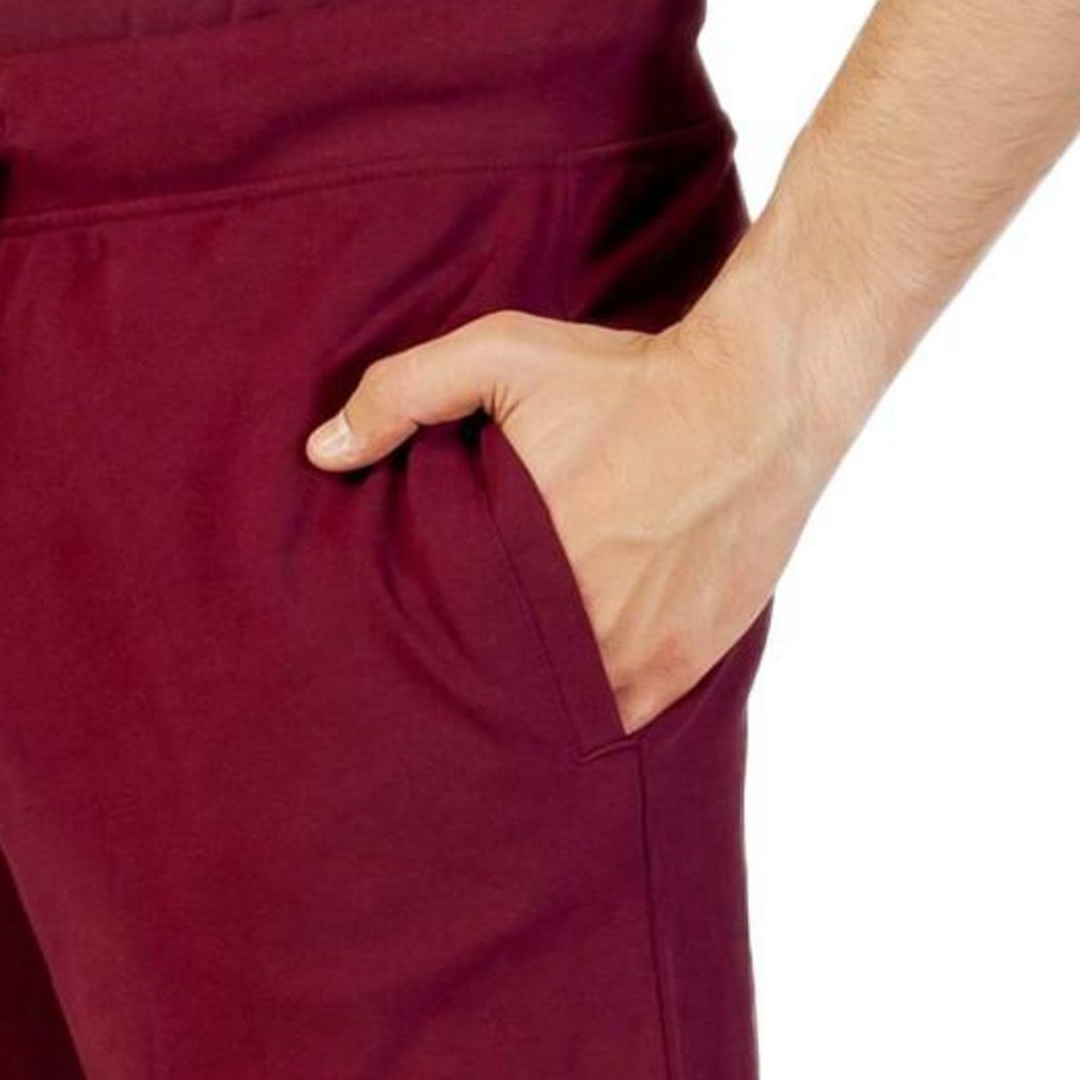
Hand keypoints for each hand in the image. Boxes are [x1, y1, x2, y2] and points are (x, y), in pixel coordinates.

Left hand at [306, 295, 838, 730]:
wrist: (758, 400)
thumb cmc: (625, 377)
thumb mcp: (505, 355)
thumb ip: (404, 393)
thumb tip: (320, 453)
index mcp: (520, 559)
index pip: (440, 635)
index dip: (417, 644)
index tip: (398, 643)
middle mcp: (577, 622)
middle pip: (495, 683)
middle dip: (467, 681)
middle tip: (440, 680)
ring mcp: (633, 655)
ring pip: (555, 715)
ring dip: (527, 707)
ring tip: (496, 698)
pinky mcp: (680, 668)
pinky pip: (617, 724)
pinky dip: (589, 719)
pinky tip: (563, 706)